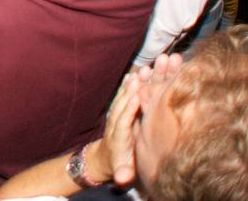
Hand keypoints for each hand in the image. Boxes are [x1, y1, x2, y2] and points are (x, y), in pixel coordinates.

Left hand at [87, 72, 141, 186]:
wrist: (104, 158)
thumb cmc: (118, 166)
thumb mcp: (121, 173)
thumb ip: (122, 174)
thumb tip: (121, 178)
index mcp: (118, 138)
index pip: (123, 122)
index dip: (129, 110)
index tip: (136, 98)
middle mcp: (117, 123)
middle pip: (123, 104)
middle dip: (132, 90)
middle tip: (141, 76)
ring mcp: (118, 116)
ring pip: (125, 96)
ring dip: (133, 84)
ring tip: (143, 70)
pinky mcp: (121, 111)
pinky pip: (127, 96)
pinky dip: (132, 85)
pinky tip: (138, 73)